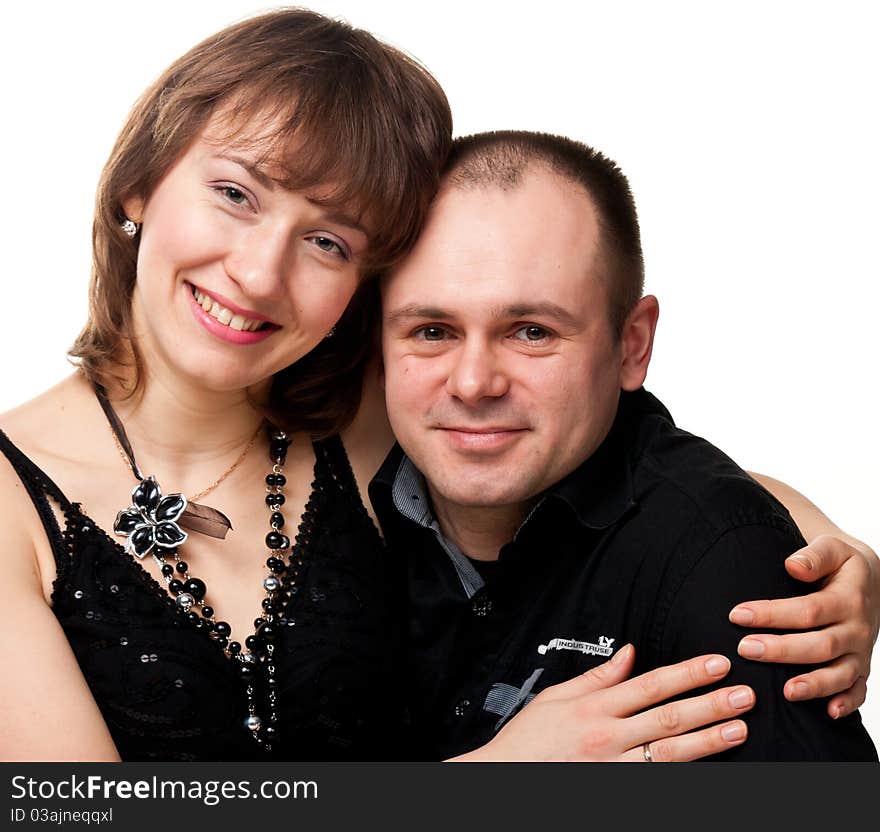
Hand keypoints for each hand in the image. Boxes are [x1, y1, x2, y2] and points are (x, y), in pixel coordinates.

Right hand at [458, 645, 753, 761]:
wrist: (503, 779)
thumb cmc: (528, 739)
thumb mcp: (556, 697)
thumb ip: (598, 677)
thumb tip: (631, 653)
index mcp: (593, 708)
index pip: (650, 685)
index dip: (687, 673)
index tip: (716, 663)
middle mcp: (608, 738)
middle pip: (668, 717)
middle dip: (710, 704)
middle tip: (744, 693)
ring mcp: (614, 768)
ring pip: (671, 753)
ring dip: (709, 740)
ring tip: (740, 728)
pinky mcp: (617, 790)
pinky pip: (657, 781)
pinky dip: (684, 774)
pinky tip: (710, 767)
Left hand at [729, 534, 879, 717]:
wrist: (869, 581)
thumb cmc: (839, 563)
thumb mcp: (832, 548)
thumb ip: (814, 555)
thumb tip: (793, 565)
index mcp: (848, 598)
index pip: (808, 610)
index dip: (772, 614)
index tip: (737, 614)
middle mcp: (857, 628)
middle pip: (820, 645)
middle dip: (782, 650)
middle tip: (745, 649)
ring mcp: (860, 652)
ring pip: (840, 674)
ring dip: (814, 684)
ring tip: (785, 691)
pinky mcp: (862, 668)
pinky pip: (859, 691)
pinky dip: (847, 703)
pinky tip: (829, 713)